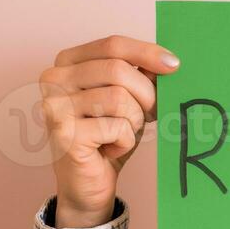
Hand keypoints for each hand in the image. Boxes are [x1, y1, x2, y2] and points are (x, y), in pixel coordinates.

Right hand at [38, 35, 179, 227]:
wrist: (89, 183)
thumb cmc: (109, 138)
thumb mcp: (129, 101)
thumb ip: (141, 77)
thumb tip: (168, 62)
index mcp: (67, 62)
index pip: (112, 45)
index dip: (147, 53)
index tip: (175, 65)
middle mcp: (53, 78)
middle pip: (118, 70)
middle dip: (146, 94)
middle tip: (150, 114)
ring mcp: (54, 105)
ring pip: (120, 98)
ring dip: (134, 121)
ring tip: (122, 134)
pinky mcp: (64, 133)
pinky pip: (117, 127)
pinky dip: (125, 142)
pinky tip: (111, 149)